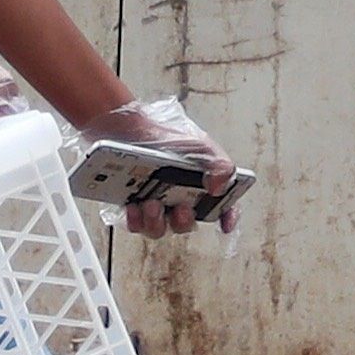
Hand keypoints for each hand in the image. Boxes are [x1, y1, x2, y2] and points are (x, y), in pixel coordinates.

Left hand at [88, 95, 242, 238]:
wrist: (128, 126)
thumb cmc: (164, 135)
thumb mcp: (199, 145)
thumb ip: (218, 164)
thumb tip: (219, 187)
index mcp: (200, 184)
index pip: (221, 206)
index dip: (226, 216)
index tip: (225, 224)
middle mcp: (178, 198)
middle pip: (185, 224)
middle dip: (184, 221)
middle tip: (181, 208)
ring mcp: (155, 204)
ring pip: (159, 228)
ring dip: (156, 222)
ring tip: (151, 203)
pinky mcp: (133, 206)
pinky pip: (135, 224)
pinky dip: (135, 219)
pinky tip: (133, 206)